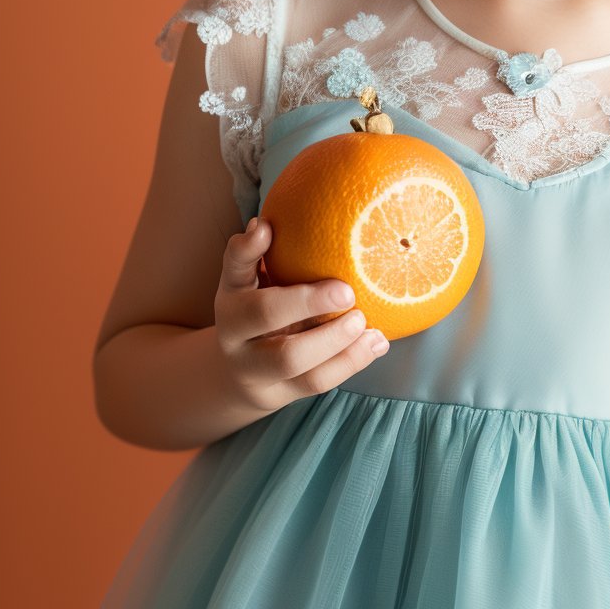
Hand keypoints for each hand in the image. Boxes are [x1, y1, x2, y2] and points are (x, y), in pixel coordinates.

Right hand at [212, 216, 389, 412]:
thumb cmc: (262, 310)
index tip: (267, 228)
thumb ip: (270, 254)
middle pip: (261, 316)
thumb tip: (282, 216)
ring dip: (333, 341)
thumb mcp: (257, 282)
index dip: (247, 249)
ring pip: (291, 359)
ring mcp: (255, 366)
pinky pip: (317, 382)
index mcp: (231, 294)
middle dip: (304, 301)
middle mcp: (234, 330)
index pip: (233, 267)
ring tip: (364, 322)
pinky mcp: (282, 392)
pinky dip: (351, 362)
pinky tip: (378, 343)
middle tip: (346, 290)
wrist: (243, 375)